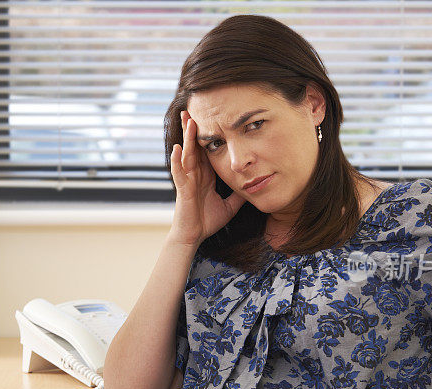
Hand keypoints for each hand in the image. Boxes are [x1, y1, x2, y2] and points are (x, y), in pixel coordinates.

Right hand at [168, 110, 244, 246]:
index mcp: (205, 176)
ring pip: (186, 154)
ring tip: (188, 121)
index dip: (208, 134)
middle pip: (194, 146)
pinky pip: (179, 172)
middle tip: (192, 108)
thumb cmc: (207, 221)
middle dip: (193, 128)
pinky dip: (177, 161)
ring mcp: (187, 181)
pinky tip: (177, 148)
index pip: (206, 150)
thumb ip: (239, 195)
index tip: (211, 117)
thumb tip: (254, 187)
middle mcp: (195, 174)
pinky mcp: (182, 190)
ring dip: (186, 138)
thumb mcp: (230, 206)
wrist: (194, 237)